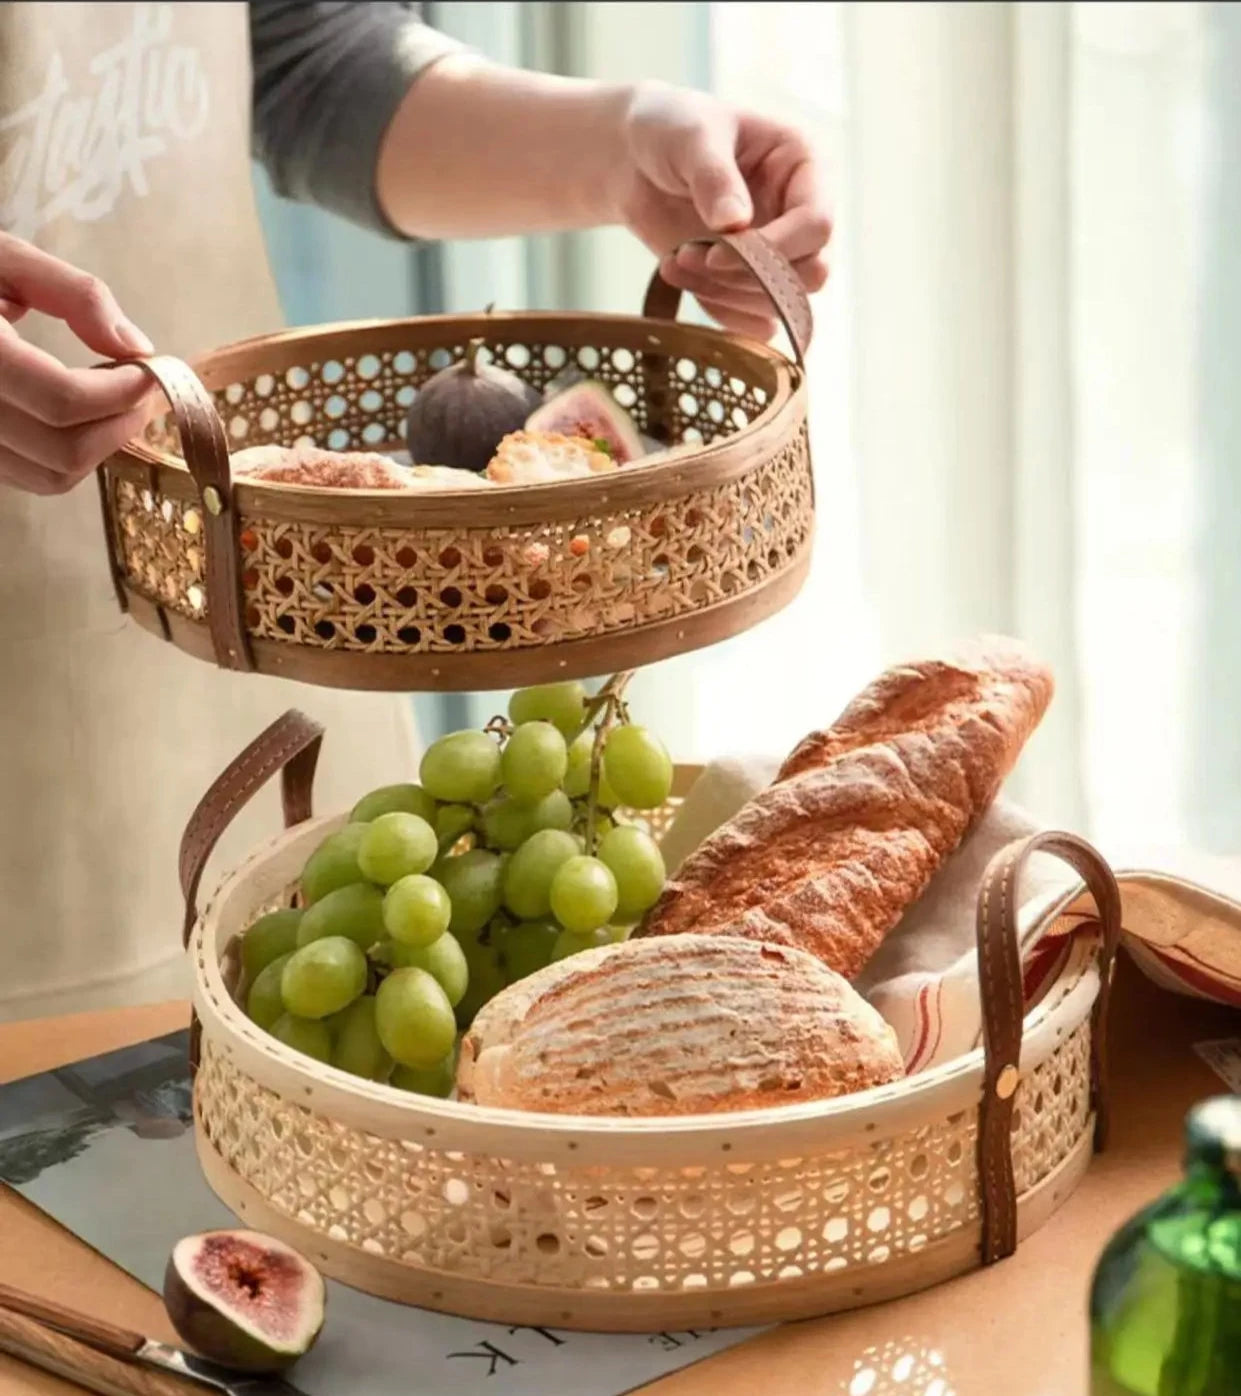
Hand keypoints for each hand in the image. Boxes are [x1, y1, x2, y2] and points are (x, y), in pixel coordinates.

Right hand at [0, 232, 155, 495]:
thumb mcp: (5, 257)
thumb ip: (74, 294)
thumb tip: (135, 346)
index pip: (62, 399)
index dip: (121, 391)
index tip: (150, 369)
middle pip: (64, 451)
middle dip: (120, 422)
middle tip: (142, 387)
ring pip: (53, 476)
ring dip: (101, 443)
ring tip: (113, 397)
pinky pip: (33, 476)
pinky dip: (72, 454)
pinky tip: (81, 412)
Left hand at [612, 82, 830, 339]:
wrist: (634, 161)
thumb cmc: (670, 130)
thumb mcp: (690, 137)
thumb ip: (714, 177)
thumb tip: (735, 224)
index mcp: (804, 167)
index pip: (817, 226)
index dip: (772, 248)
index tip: (714, 250)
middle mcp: (801, 214)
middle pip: (810, 274)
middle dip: (747, 277)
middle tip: (692, 257)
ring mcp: (779, 253)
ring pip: (778, 303)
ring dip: (723, 293)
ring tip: (675, 260)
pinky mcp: (751, 282)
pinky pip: (754, 321)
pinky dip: (716, 310)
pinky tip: (677, 275)